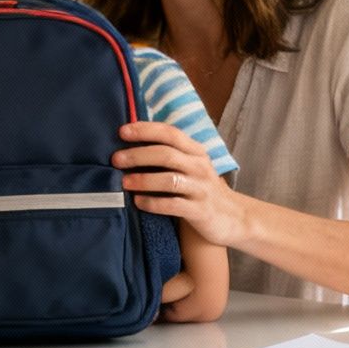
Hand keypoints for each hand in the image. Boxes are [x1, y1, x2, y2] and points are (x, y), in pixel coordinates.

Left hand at [113, 121, 245, 247]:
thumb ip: (170, 154)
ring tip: (124, 182)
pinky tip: (138, 202)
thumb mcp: (191, 166)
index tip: (122, 132)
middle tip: (116, 159)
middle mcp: (200, 167)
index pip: (170, 133)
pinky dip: (153, 203)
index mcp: (196, 151)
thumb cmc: (201, 188)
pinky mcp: (200, 211)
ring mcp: (201, 189)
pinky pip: (173, 205)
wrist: (232, 217)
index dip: (145, 130)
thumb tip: (131, 143)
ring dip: (143, 179)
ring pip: (169, 180)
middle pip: (166, 154)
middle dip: (138, 155)